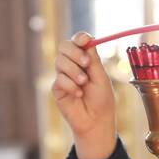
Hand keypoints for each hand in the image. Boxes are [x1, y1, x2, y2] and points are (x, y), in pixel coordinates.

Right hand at [52, 32, 116, 158]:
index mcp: (85, 59)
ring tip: (84, 83)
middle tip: (86, 63)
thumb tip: (88, 39)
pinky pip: (59, 79)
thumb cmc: (101, 100)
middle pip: (64, 47)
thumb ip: (93, 59)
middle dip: (75, 52)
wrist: (95, 121)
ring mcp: (63, 76)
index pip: (78, 41)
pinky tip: (78, 94)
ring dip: (74, 71)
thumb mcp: (101, 77)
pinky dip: (70, 85)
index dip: (79, 37)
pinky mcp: (57, 88)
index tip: (85, 39)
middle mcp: (73, 65)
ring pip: (60, 61)